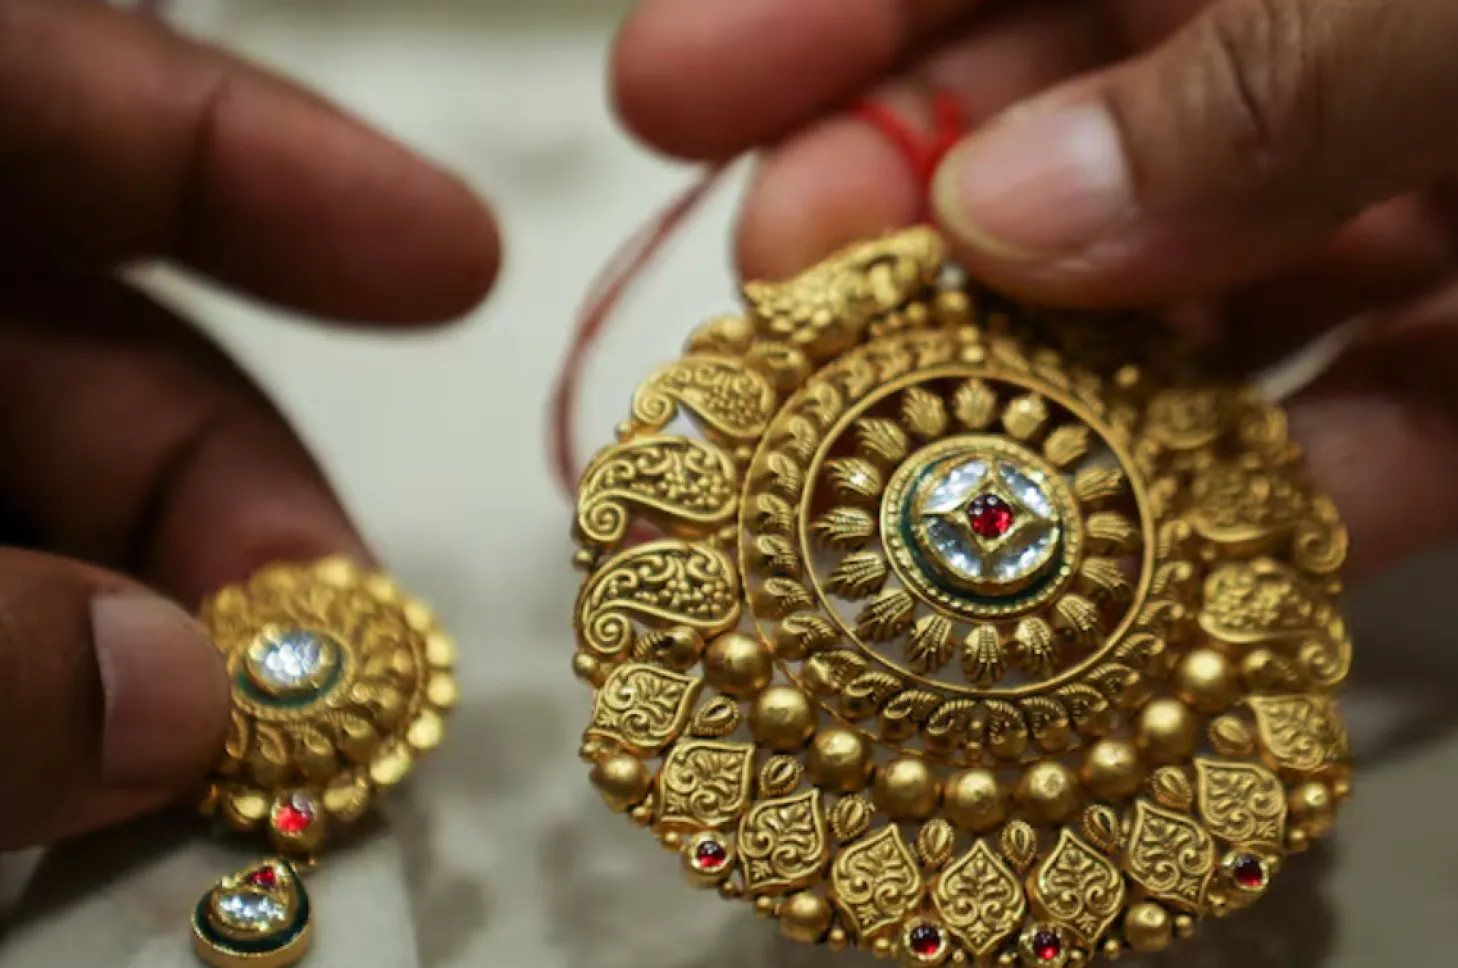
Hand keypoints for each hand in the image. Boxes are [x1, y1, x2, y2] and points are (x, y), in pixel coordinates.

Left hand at [0, 0, 497, 848]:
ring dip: (148, 628)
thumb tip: (174, 708)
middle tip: (352, 657)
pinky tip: (93, 772)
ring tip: (244, 757)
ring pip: (31, 500)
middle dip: (231, 500)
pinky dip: (37, 686)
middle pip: (81, 346)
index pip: (65, 95)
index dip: (276, 171)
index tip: (456, 270)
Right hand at [613, 0, 1457, 580]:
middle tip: (788, 317)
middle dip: (907, 225)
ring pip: (1198, 307)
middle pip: (1065, 130)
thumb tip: (1013, 219)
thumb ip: (1269, 80)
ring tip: (938, 489)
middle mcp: (1336, 45)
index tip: (670, 100)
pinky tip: (1173, 576)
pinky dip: (1286, 512)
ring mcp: (1439, 193)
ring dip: (1066, 407)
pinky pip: (1390, 431)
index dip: (819, 15)